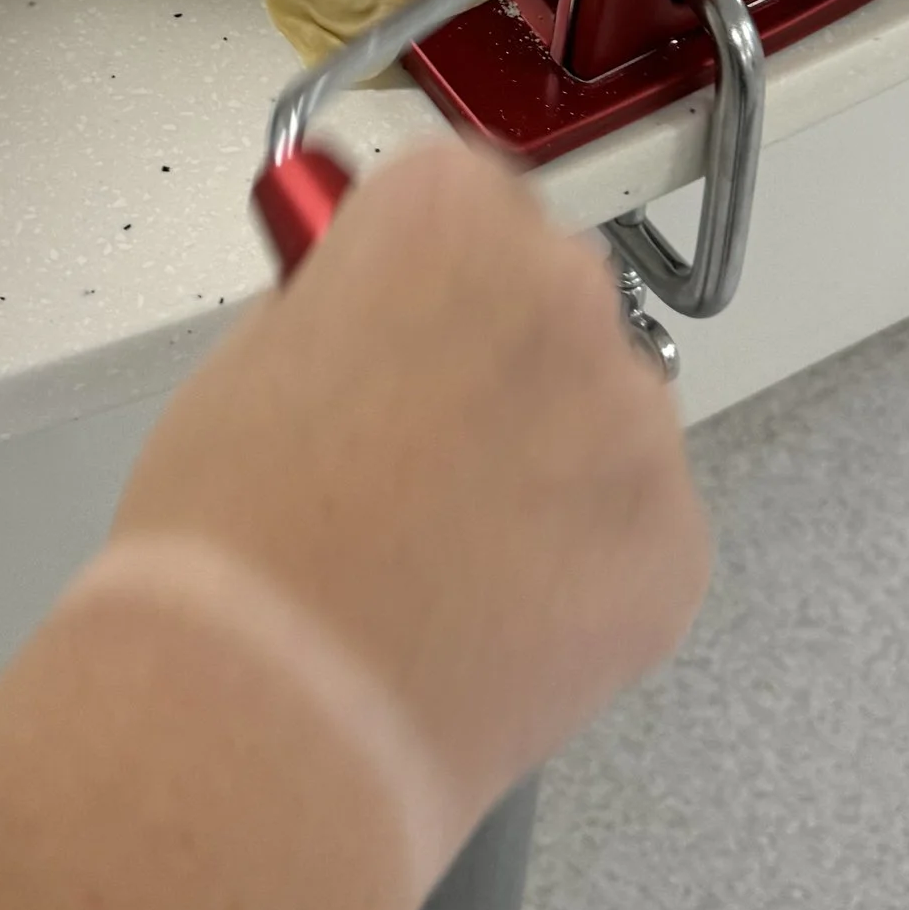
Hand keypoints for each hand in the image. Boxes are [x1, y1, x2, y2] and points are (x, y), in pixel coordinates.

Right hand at [113, 138, 708, 829]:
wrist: (276, 715)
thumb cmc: (232, 538)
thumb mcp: (253, 358)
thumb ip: (347, 306)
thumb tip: (384, 317)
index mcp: (450, 216)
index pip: (467, 194)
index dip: (422, 268)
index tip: (396, 319)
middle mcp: (563, 290)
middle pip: (548, 290)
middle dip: (499, 352)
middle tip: (417, 450)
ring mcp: (634, 420)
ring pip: (603, 410)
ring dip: (552, 456)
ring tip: (451, 552)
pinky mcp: (676, 543)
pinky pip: (638, 523)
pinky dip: (586, 561)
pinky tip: (501, 611)